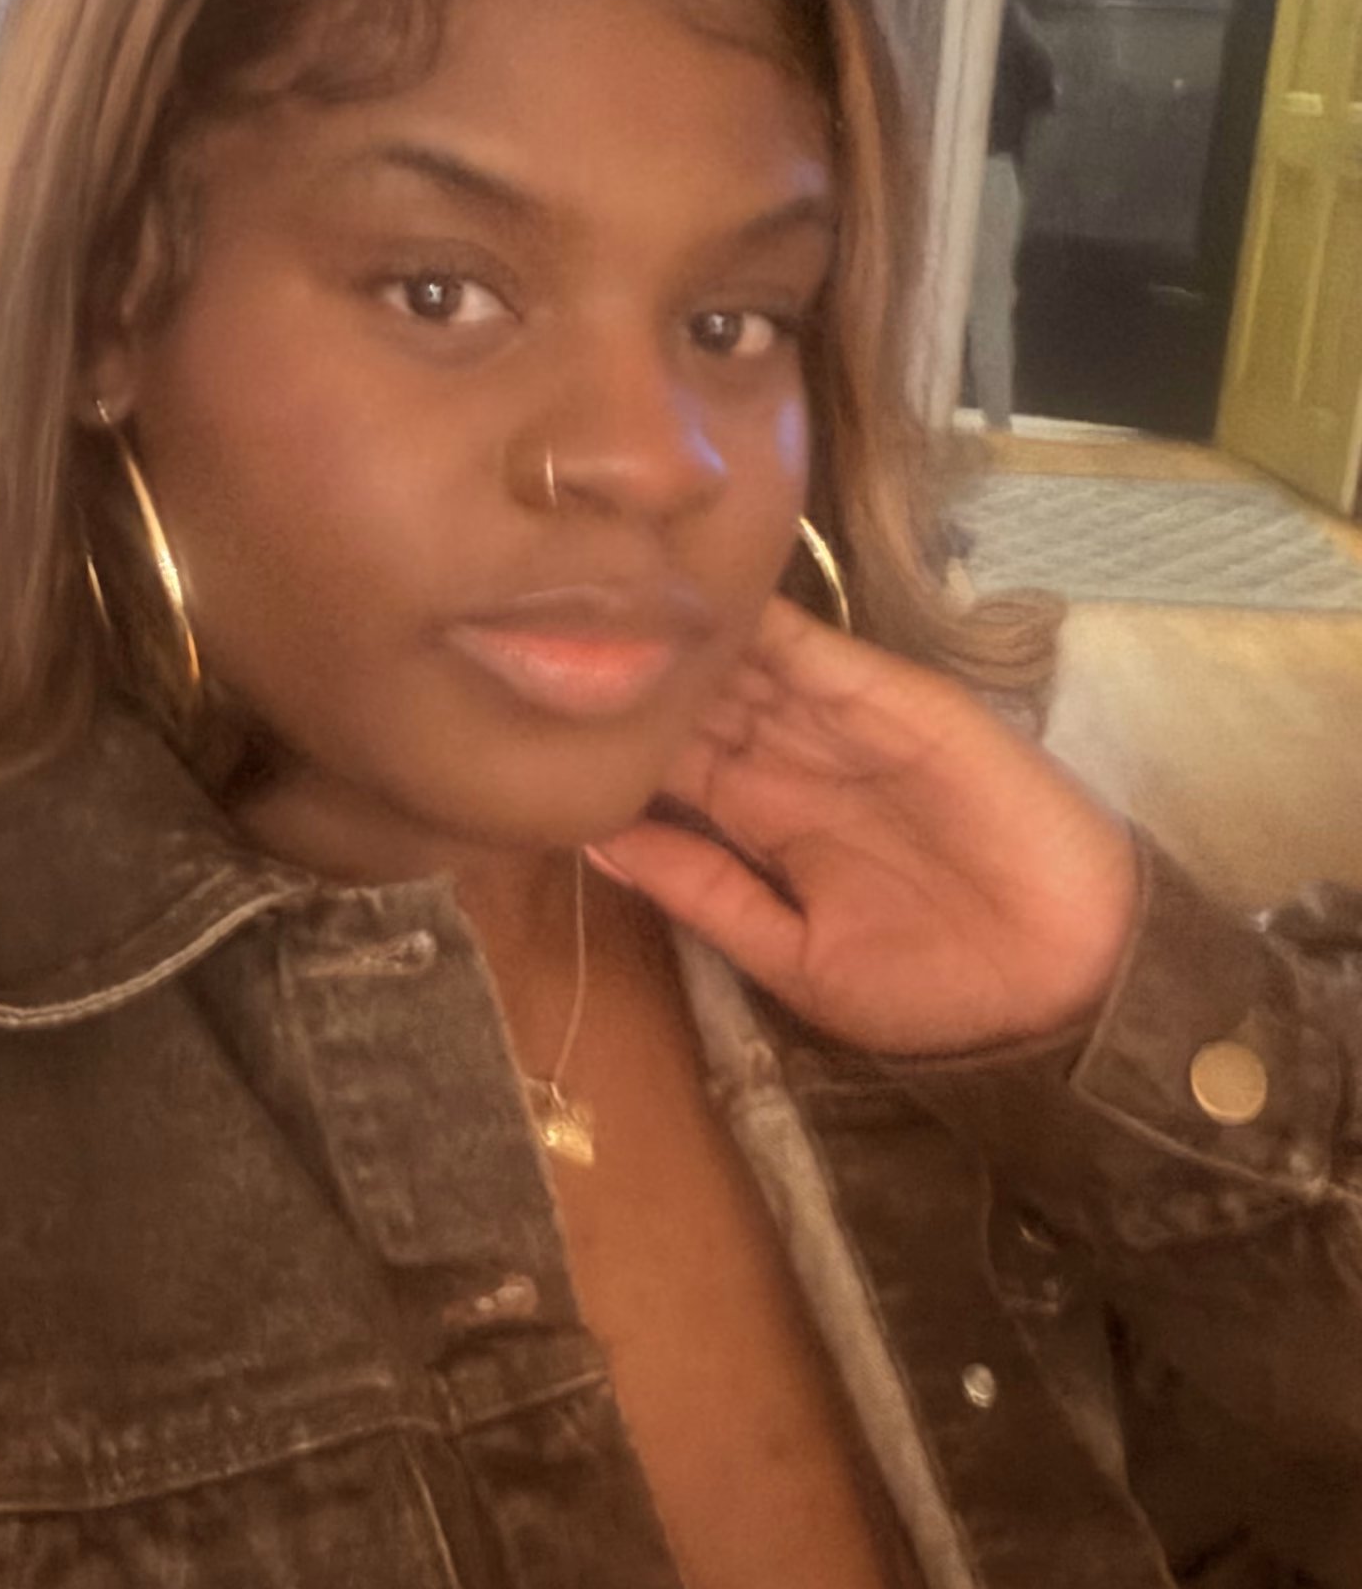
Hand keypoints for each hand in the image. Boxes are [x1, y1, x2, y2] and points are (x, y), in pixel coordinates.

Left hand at [592, 596, 1138, 1055]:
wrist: (1062, 989)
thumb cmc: (932, 989)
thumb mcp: (790, 956)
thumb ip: (701, 895)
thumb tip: (595, 843)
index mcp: (762, 820)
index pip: (669, 762)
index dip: (609, 738)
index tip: (527, 715)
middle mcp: (794, 760)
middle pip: (697, 701)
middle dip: (633, 673)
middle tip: (551, 632)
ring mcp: (845, 726)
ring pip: (747, 666)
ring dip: (685, 638)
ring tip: (609, 598)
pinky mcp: (901, 703)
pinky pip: (823, 657)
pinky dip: (769, 625)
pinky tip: (709, 599)